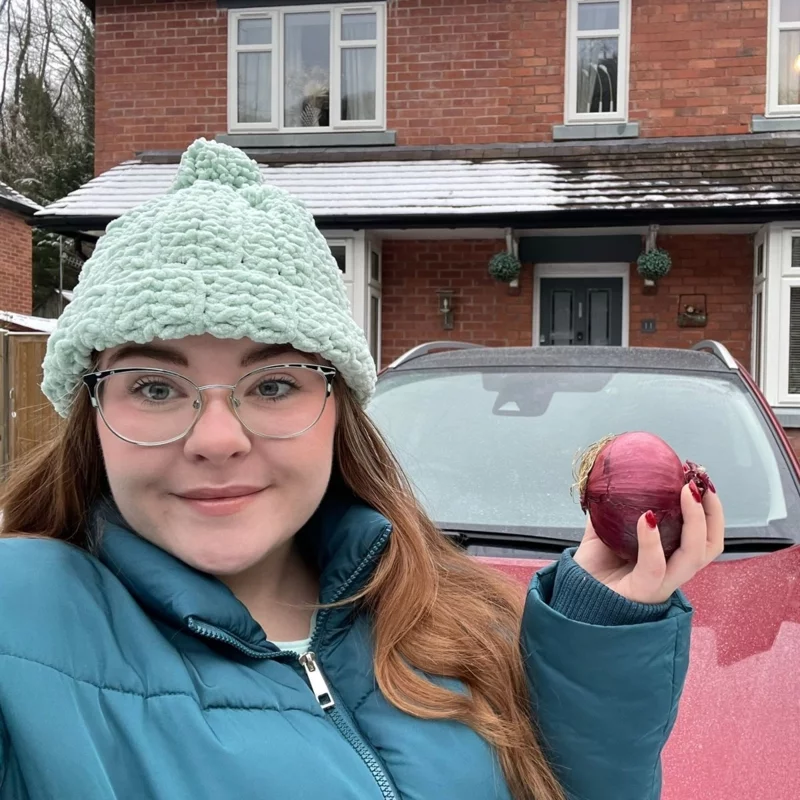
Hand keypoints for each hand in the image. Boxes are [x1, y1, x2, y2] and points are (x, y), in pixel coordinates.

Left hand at [573, 482, 724, 604]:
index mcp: (668, 557)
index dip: (709, 509)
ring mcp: (660, 584)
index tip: (699, 478)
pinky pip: (654, 566)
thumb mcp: (603, 532)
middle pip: (710, 545)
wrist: (573, 598)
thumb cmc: (592, 571)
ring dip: (694, 520)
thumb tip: (607, 477)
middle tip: (700, 482)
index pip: (704, 535)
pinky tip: (647, 517)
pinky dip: (652, 541)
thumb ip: (609, 509)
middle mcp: (672, 572)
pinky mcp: (641, 591)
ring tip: (685, 491)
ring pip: (693, 556)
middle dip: (712, 511)